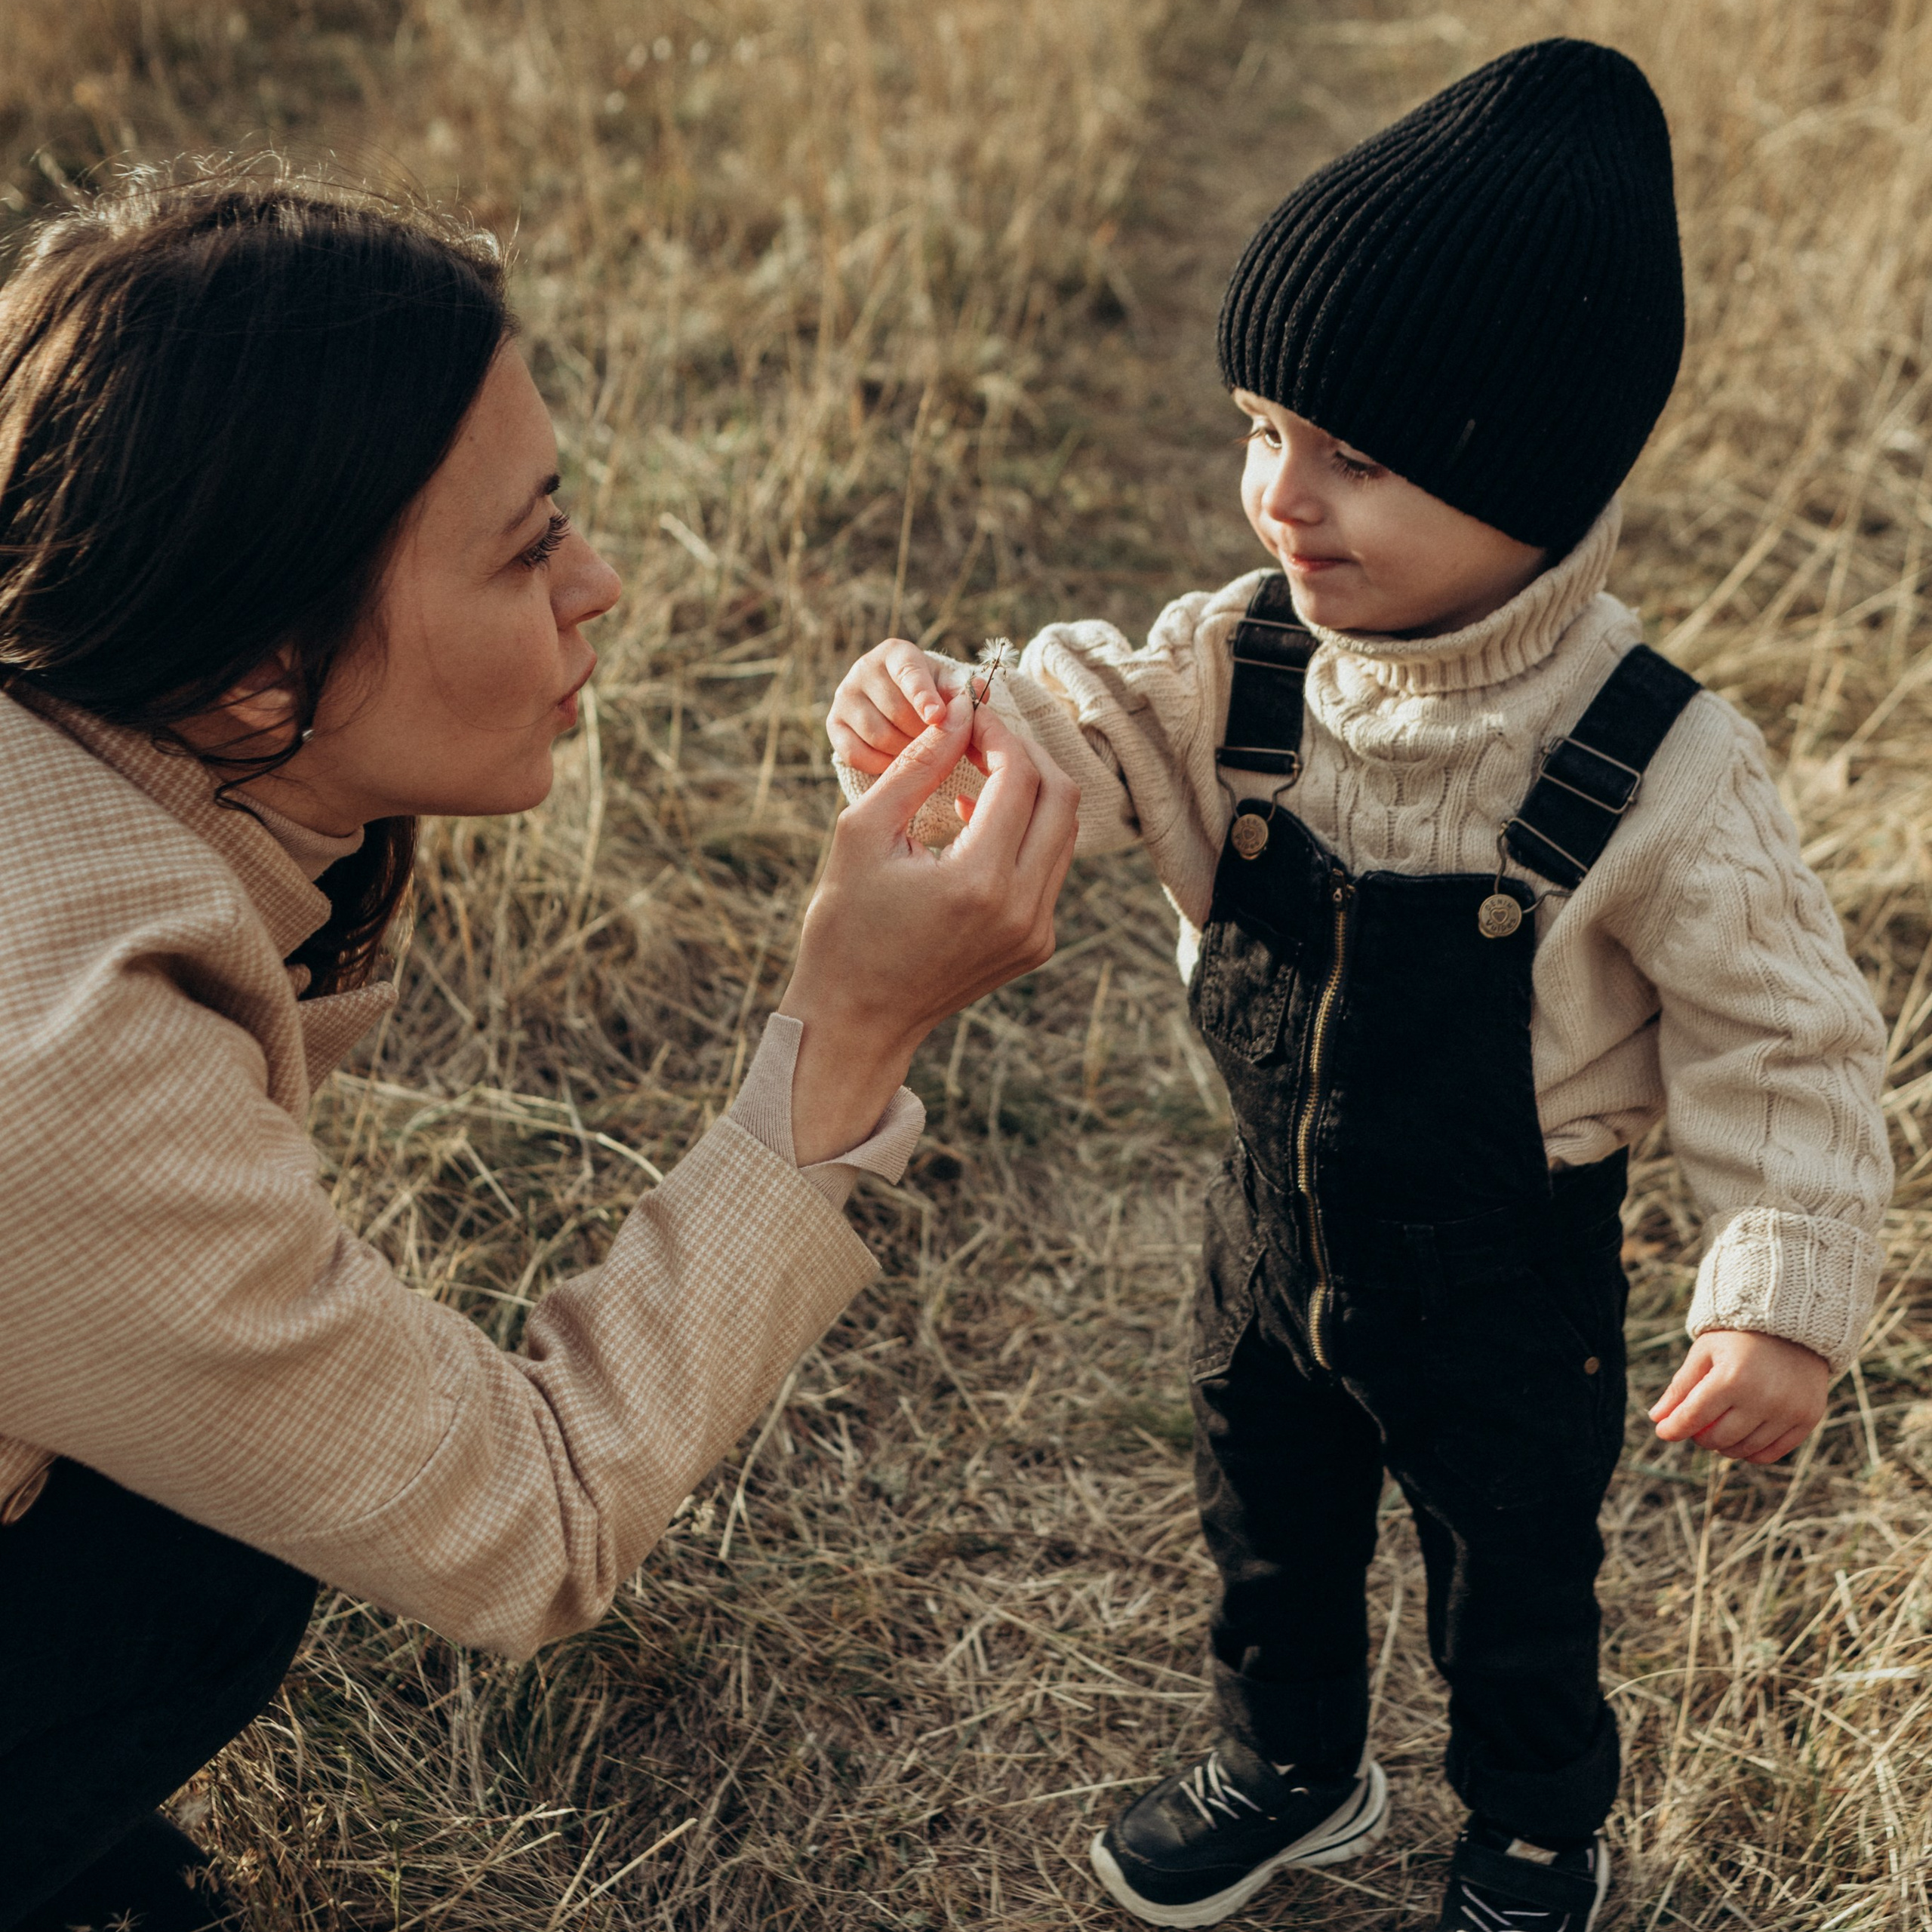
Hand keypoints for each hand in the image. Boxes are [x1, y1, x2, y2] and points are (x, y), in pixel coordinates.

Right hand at [780, 686, 1077, 1163]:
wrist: (857, 1018)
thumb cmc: (845, 926)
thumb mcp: (864, 834)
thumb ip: (916, 766)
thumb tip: (956, 712)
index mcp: (979, 881)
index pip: (1020, 776)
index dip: (997, 734)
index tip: (966, 718)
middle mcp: (1022, 908)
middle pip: (1061, 797)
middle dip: (1024, 755)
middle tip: (980, 739)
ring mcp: (1037, 931)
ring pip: (1064, 832)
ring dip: (1029, 792)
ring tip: (976, 776)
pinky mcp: (1037, 944)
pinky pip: (1050, 867)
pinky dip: (1025, 833)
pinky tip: (979, 825)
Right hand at [828, 639, 962, 774]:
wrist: (898, 704)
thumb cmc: (931, 694)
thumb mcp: (949, 687)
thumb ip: (963, 692)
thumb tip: (978, 690)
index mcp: (897, 653)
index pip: (908, 672)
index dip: (923, 696)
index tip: (937, 717)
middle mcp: (865, 668)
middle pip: (897, 711)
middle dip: (922, 735)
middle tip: (939, 746)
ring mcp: (845, 695)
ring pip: (878, 735)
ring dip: (905, 753)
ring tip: (922, 755)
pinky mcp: (833, 723)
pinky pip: (856, 753)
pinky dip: (880, 765)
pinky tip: (897, 764)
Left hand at [1649, 1329, 1829, 1464]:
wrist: (1794, 1328)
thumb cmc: (1739, 1339)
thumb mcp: (1704, 1353)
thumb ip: (1681, 1386)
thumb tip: (1657, 1418)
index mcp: (1731, 1378)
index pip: (1693, 1417)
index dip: (1673, 1428)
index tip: (1662, 1432)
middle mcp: (1762, 1398)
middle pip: (1717, 1438)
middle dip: (1699, 1436)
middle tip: (1696, 1425)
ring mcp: (1788, 1411)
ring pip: (1743, 1450)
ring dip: (1723, 1446)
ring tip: (1718, 1429)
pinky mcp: (1807, 1419)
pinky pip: (1770, 1454)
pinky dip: (1750, 1453)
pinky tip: (1740, 1440)